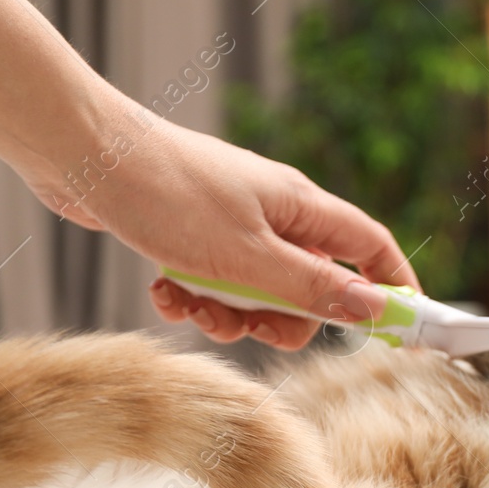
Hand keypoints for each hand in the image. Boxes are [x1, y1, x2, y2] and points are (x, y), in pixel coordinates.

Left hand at [28, 114, 419, 348]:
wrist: (85, 156)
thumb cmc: (169, 195)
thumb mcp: (249, 257)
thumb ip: (314, 289)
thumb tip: (375, 310)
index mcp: (302, 210)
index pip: (372, 250)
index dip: (393, 289)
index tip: (403, 331)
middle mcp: (276, 215)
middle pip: (311, 288)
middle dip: (280, 319)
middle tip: (248, 325)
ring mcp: (235, 226)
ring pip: (258, 295)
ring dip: (226, 313)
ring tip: (188, 300)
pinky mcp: (196, 237)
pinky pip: (215, 286)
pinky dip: (193, 296)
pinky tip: (162, 289)